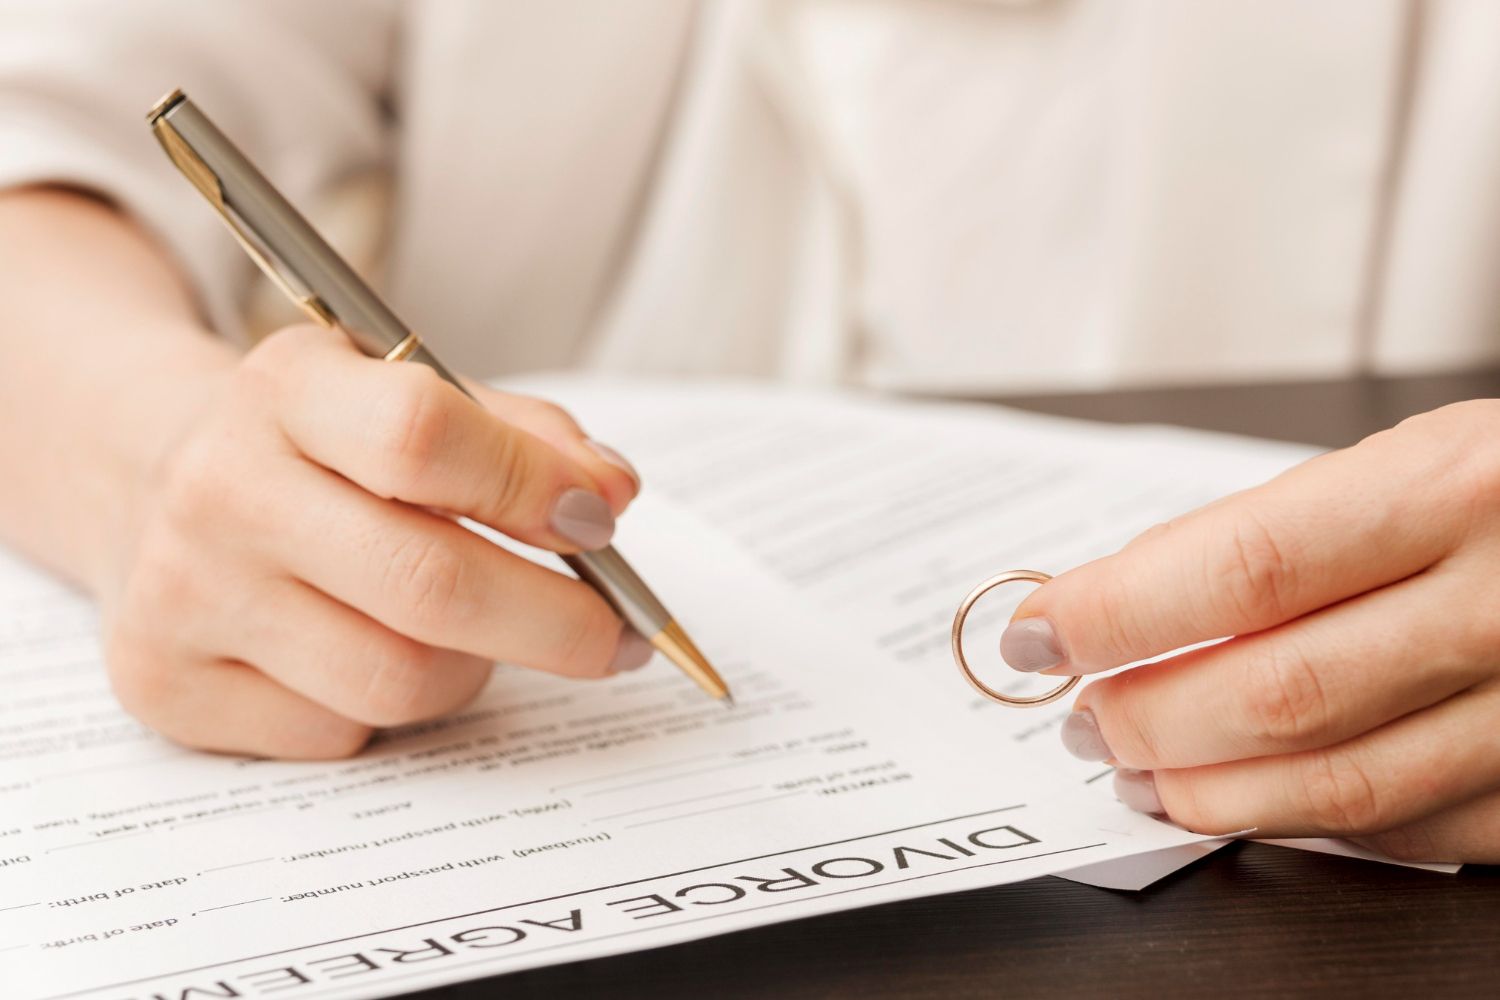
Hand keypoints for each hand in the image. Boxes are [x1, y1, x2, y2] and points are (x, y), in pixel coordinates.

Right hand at [102, 324, 646, 758]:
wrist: (157, 484)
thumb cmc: (321, 445)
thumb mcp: (410, 391)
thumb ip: (524, 435)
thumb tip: (611, 494)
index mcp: (286, 388)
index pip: (423, 437)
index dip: (532, 487)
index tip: (600, 521)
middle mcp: (219, 488)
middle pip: (428, 583)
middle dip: (556, 621)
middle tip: (616, 636)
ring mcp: (182, 595)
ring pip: (397, 678)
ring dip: (474, 668)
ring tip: (475, 633)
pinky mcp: (169, 688)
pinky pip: (339, 733)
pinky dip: (390, 710)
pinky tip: (372, 653)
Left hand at [1000, 401, 1499, 863]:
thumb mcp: (1419, 461)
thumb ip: (1282, 535)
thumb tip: (1125, 606)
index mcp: (1460, 486)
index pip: (1238, 569)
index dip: (1113, 614)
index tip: (1039, 633)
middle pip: (1271, 692)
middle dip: (1144, 717)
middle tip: (1083, 715)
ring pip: (1334, 786)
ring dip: (1205, 791)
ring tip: (1138, 770)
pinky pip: (1411, 832)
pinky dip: (1308, 822)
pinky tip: (1250, 798)